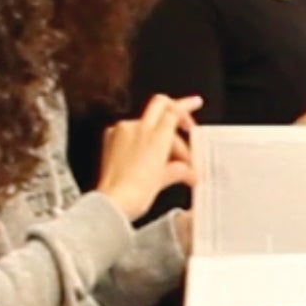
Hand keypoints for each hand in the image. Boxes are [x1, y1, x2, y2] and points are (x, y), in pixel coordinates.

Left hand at [94, 93, 199, 216]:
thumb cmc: (136, 193)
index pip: (174, 110)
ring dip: (158, 134)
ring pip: (146, 122)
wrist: (113, 202)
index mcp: (156, 136)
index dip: (187, 105)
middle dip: (174, 111)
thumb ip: (180, 169)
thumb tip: (186, 170)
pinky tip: (145, 156)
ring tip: (165, 157)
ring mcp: (122, 132)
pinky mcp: (111, 139)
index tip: (195, 103)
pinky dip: (140, 139)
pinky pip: (130, 131)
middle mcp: (138, 129)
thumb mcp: (165, 179)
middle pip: (160, 105)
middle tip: (183, 124)